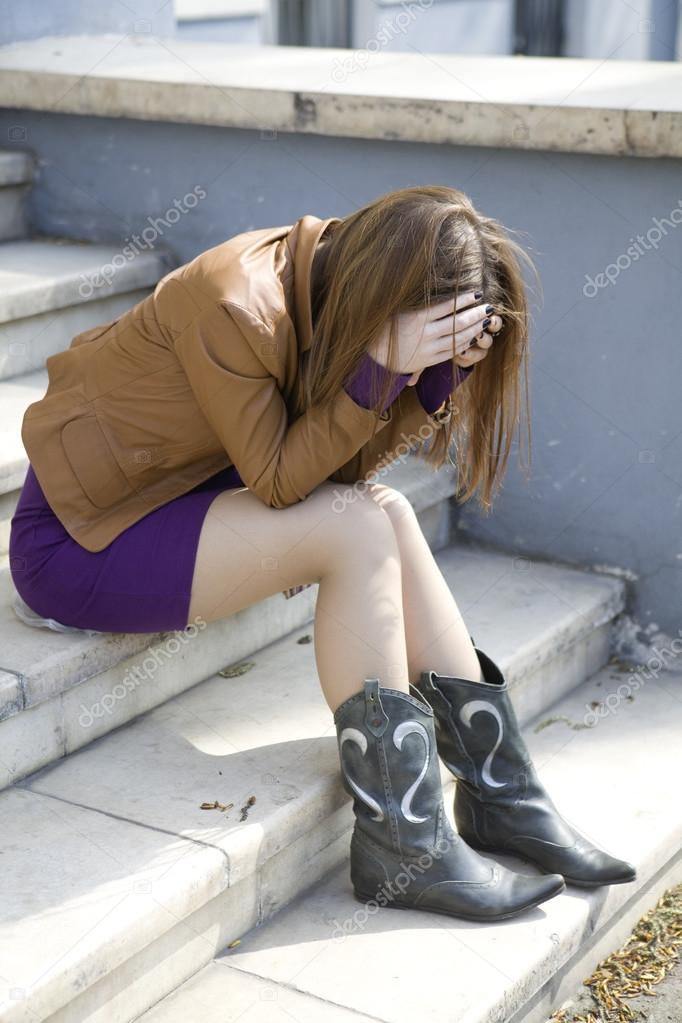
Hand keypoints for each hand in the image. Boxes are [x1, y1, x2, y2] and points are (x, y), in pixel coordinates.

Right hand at [369, 291, 496, 380]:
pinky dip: (464, 343)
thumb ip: (418, 301)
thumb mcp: (399, 310)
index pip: (448, 306)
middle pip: (457, 322)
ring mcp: (428, 348)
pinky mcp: (429, 360)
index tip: (477, 293)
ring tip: (485, 320)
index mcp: (416, 317)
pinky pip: (451, 351)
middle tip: (489, 307)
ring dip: (474, 329)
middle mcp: (424, 333)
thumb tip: (435, 280)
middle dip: (476, 314)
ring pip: (458, 338)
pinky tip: (473, 336)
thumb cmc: (386, 328)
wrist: (375, 356)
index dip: (465, 299)